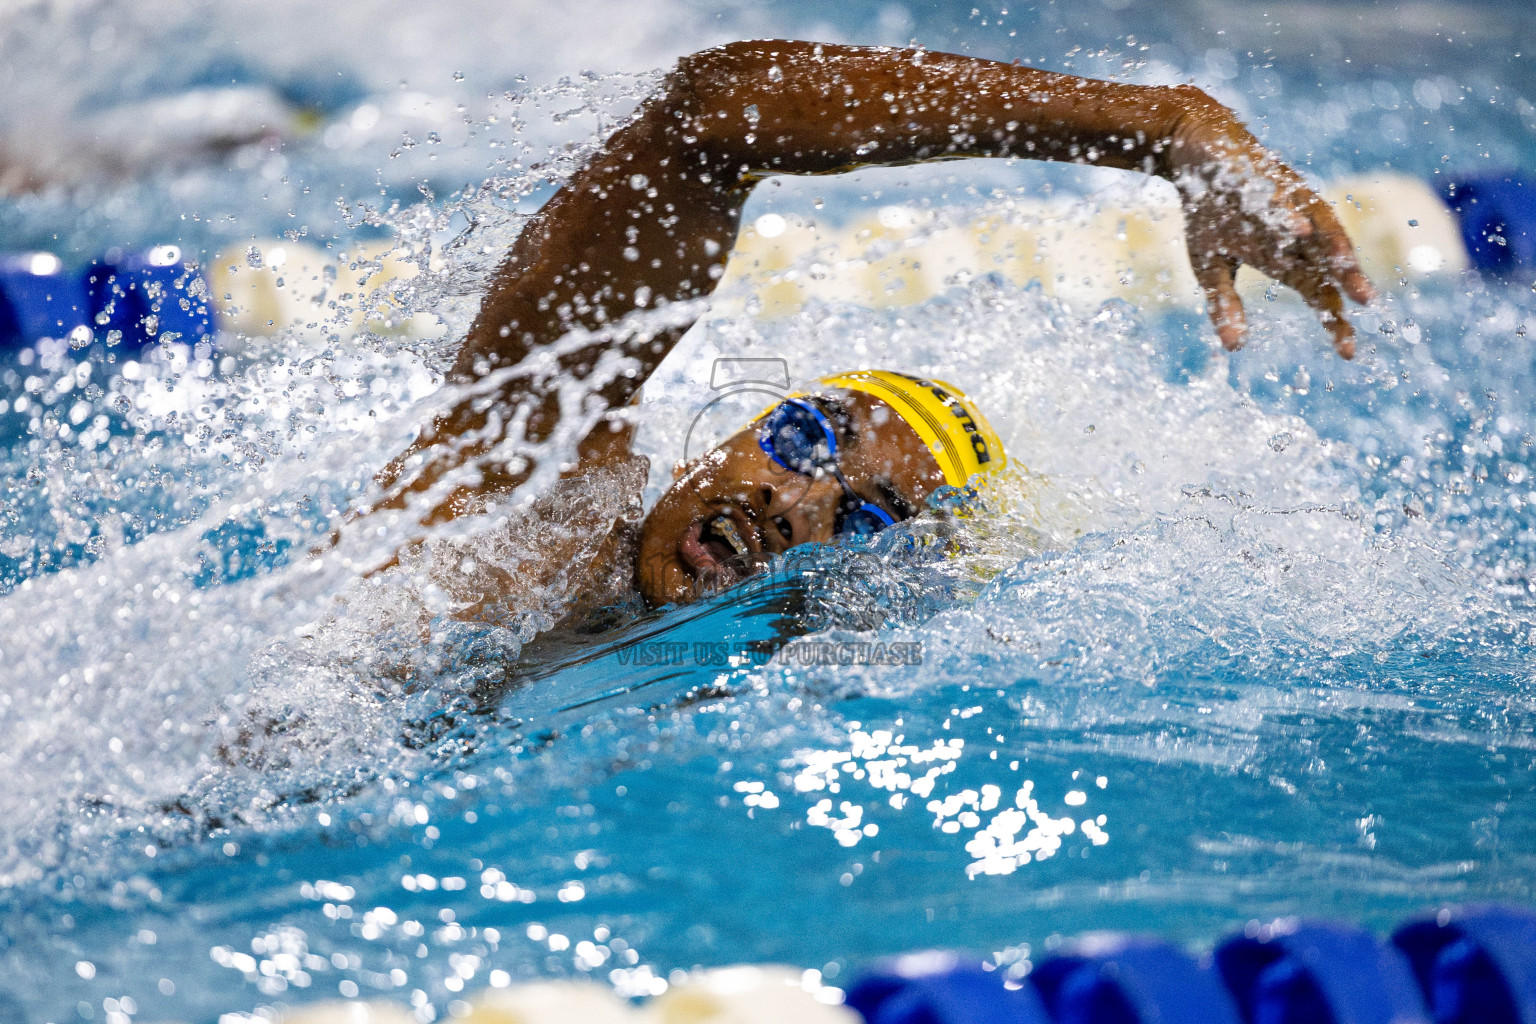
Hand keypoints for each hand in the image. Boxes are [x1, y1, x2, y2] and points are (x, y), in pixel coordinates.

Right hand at [1169, 99, 1374, 357]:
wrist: (1198, 154)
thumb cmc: (1210, 212)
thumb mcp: (1210, 268)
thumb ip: (1224, 306)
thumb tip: (1234, 350)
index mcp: (1284, 258)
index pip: (1319, 293)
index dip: (1333, 321)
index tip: (1346, 354)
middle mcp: (1296, 231)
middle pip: (1328, 261)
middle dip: (1346, 281)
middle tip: (1364, 305)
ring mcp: (1286, 202)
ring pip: (1317, 225)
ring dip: (1333, 244)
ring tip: (1346, 268)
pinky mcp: (1265, 177)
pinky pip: (1279, 197)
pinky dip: (1289, 213)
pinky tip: (1298, 230)